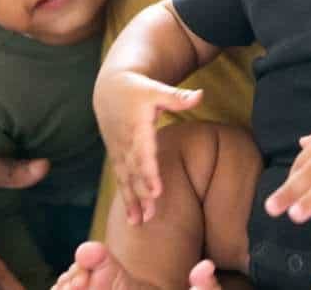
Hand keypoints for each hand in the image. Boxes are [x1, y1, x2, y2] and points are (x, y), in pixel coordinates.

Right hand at [93, 70, 202, 224]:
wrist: (110, 89)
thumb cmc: (139, 89)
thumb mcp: (157, 88)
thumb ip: (178, 96)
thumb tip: (200, 95)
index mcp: (137, 126)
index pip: (143, 153)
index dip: (149, 173)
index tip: (157, 191)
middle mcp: (126, 142)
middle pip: (134, 171)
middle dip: (141, 194)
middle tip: (151, 215)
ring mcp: (119, 151)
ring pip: (125, 180)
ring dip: (132, 201)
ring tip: (139, 222)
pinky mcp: (117, 157)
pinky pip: (120, 180)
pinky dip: (126, 199)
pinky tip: (132, 218)